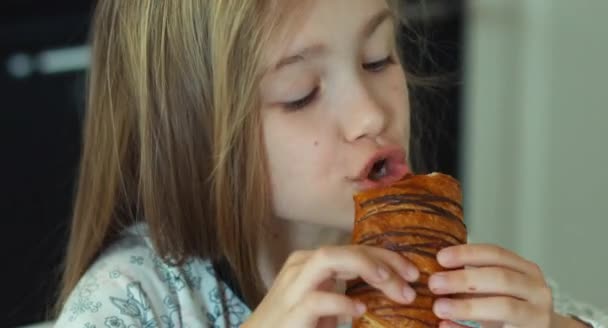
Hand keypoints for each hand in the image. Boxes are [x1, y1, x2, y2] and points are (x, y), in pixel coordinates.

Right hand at [241, 245, 419, 327]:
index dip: (387, 256)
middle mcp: (301, 267)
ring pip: (327, 259)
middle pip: (346, 249)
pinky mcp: (291, 312)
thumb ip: (348, 293)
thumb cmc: (294, 324)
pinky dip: (341, 302)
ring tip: (389, 282)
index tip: (412, 272)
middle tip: (412, 279)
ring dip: (364, 267)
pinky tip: (360, 310)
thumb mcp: (325, 306)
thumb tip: (391, 291)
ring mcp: (293, 288)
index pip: (354, 249)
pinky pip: (317, 300)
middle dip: (382, 260)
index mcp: (311, 263)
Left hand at [427, 243, 557, 327]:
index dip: (467, 254)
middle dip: (464, 279)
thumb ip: (474, 278)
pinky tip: (447, 326)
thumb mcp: (497, 287)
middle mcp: (537, 290)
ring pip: (504, 306)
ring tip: (439, 308)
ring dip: (467, 307)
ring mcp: (537, 315)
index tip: (440, 258)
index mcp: (526, 270)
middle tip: (434, 284)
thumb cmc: (509, 306)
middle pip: (500, 278)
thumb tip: (435, 271)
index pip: (496, 254)